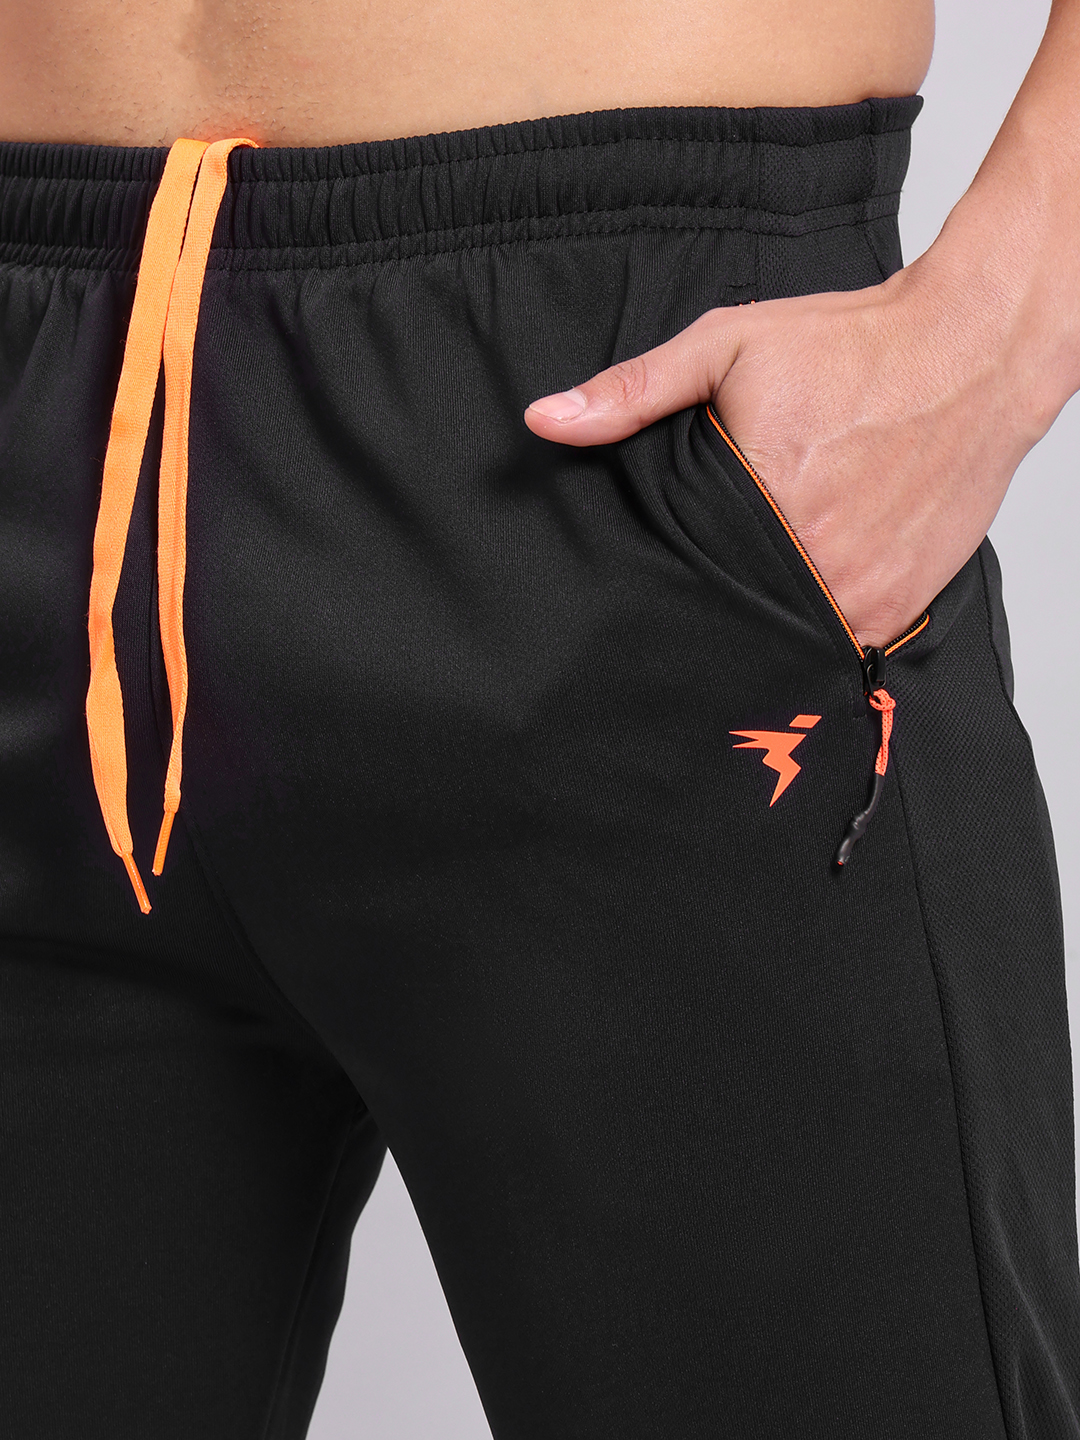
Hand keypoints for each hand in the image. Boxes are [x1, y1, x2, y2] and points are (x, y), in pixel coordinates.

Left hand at [524, 247, 1052, 648]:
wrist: (974, 350)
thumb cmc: (852, 346)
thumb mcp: (729, 347)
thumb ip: (634, 392)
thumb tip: (546, 420)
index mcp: (757, 505)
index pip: (678, 577)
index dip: (660, 582)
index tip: (655, 578)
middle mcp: (810, 563)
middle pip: (729, 613)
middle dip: (709, 602)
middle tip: (703, 578)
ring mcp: (858, 595)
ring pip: (782, 637)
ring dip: (763, 616)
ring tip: (760, 576)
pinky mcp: (896, 608)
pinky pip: (837, 641)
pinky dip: (816, 620)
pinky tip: (807, 582)